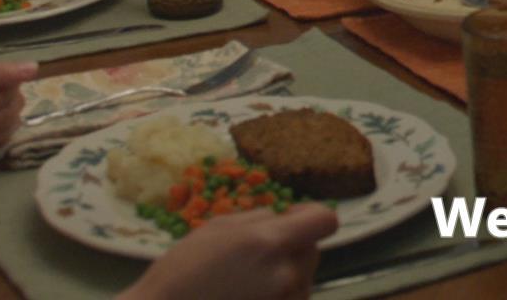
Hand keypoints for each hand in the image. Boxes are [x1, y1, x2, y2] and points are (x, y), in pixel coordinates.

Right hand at [122, 204, 338, 299]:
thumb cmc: (181, 271)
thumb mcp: (218, 228)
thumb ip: (260, 218)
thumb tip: (288, 215)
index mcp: (270, 241)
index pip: (325, 221)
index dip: (311, 217)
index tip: (294, 221)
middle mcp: (286, 274)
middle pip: (312, 251)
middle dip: (292, 248)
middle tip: (257, 257)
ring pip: (303, 280)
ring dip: (285, 276)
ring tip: (246, 283)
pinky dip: (277, 296)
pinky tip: (247, 297)